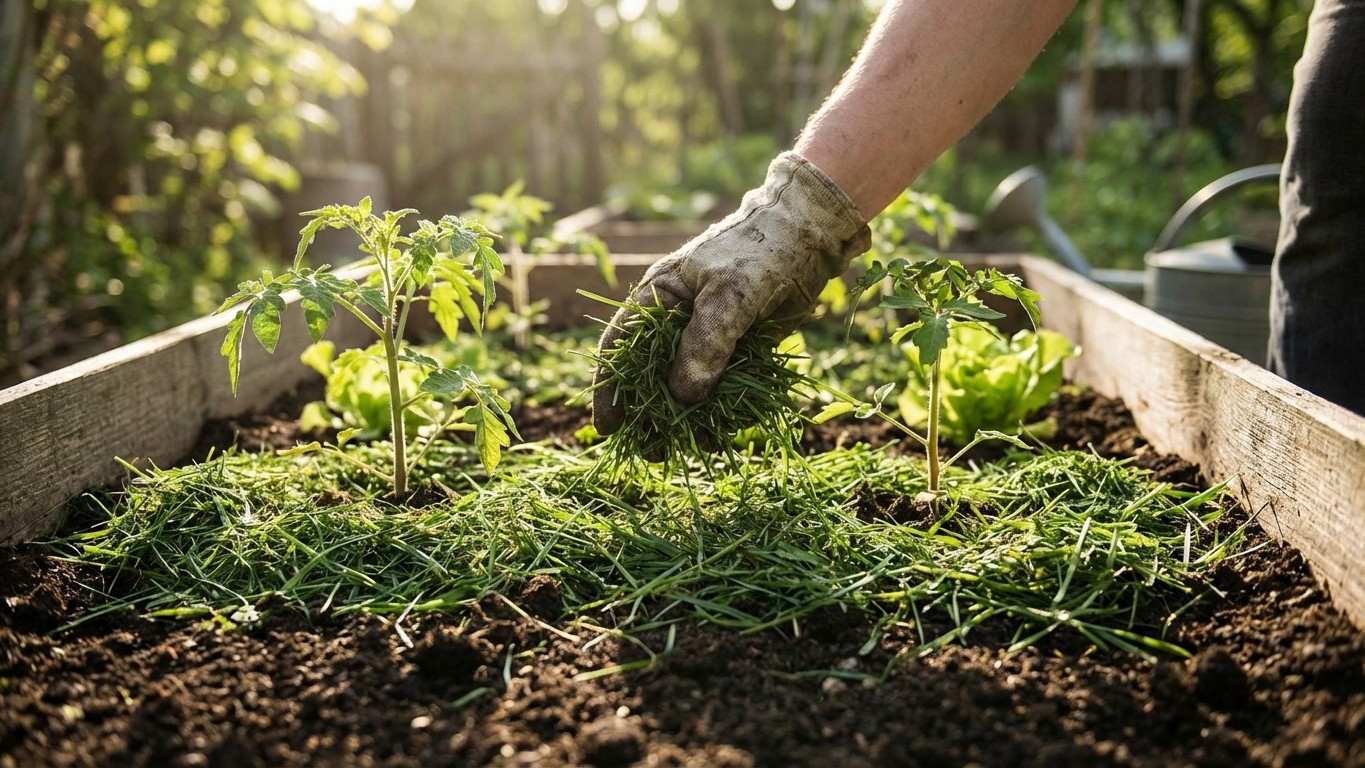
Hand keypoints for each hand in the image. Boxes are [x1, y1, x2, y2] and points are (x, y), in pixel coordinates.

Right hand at [592, 151, 869, 435]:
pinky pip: (721, 388)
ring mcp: (707, 337)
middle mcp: (676, 321)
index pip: (620, 347)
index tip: (609, 427)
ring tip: (691, 448)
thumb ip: (706, 343)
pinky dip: (721, 411)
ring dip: (686, 419)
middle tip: (653, 451)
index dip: (610, 388)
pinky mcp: (738, 350)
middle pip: (650, 375)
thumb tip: (684, 396)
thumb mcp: (730, 295)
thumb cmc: (762, 251)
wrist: (813, 235)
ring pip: (686, 387)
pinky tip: (723, 433)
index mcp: (659, 298)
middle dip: (649, 414)